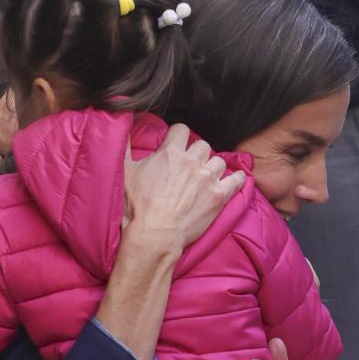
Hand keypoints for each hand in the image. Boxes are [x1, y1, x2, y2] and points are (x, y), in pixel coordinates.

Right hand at [120, 123, 247, 256]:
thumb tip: (121, 124)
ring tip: (205, 178)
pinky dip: (236, 179)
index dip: (177, 136)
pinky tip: (233, 180)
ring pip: (219, 161)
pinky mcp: (219, 197)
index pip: (181, 129)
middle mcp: (192, 162)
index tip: (175, 145)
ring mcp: (208, 179)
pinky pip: (237, 181)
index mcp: (171, 153)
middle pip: (202, 145)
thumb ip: (125, 145)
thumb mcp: (124, 172)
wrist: (154, 235)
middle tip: (189, 167)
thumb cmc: (137, 206)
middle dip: (196, 154)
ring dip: (212, 167)